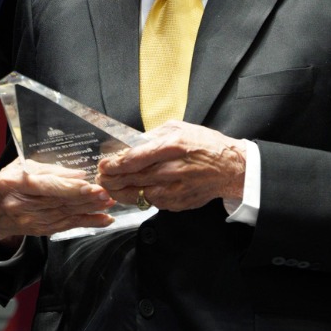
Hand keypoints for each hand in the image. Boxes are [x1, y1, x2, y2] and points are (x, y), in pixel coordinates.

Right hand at [0, 157, 115, 244]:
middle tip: (105, 193)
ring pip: (65, 215)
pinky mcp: (40, 230)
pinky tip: (104, 219)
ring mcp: (30, 221)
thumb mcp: (23, 166)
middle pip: (58, 202)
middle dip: (85, 199)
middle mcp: (21, 205)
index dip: (69, 187)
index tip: (88, 186)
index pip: (45, 186)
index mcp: (14, 183)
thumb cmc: (10, 180)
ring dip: (90, 210)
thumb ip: (49, 169)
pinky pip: (67, 227)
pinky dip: (87, 222)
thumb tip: (78, 173)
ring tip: (108, 202)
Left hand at [96, 121, 246, 211]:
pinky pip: (150, 202)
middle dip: (110, 179)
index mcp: (171, 147)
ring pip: (137, 195)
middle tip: (100, 177)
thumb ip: (153, 136)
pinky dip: (138, 198)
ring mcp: (174, 189)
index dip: (113, 164)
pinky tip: (131, 192)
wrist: (230, 168)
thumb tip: (131, 143)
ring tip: (110, 186)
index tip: (103, 164)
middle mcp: (171, 170)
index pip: (133, 159)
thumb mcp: (179, 128)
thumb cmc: (205, 145)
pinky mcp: (176, 203)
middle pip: (131, 179)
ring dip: (119, 192)